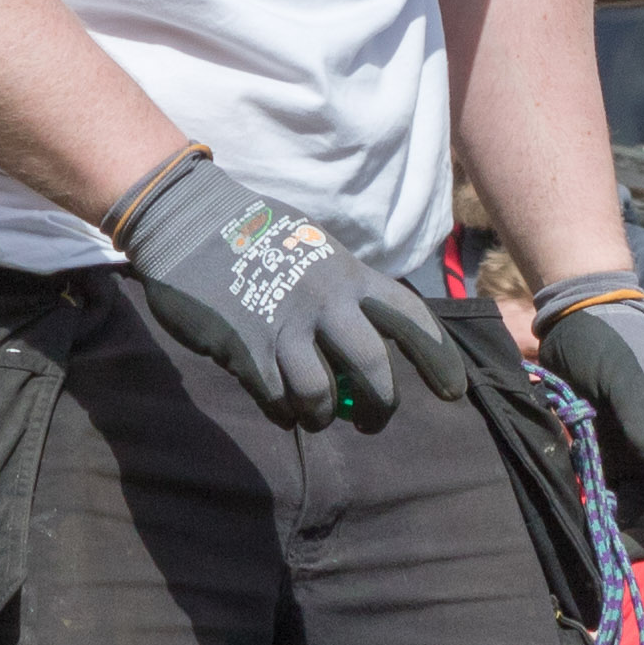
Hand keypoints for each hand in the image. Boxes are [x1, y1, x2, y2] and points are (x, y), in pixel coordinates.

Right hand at [110, 154, 470, 428]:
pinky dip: (283, 412)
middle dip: (380, 406)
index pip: (410, 317)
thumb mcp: (313, 247)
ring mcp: (284, 325)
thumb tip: (369, 328)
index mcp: (348, 273)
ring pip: (321, 397)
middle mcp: (325, 300)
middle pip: (372, 368)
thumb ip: (343, 286)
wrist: (188, 222)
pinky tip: (280, 405)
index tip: (455, 392)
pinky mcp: (246, 348)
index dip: (439, 358)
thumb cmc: (254, 234)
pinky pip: (276, 400)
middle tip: (373, 422)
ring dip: (322, 416)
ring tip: (316, 416)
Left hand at [529, 274, 643, 569]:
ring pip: (640, 509)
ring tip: (596, 544)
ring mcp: (636, 454)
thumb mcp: (624, 373)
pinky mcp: (608, 455)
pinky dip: (602, 514)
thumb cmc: (608, 339)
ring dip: (624, 531)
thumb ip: (643, 414)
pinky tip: (583, 521)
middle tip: (614, 554)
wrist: (577, 317)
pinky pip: (612, 496)